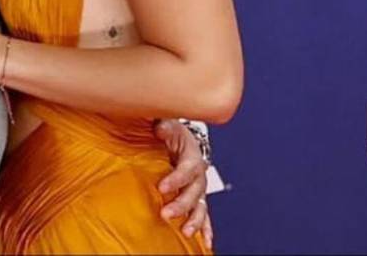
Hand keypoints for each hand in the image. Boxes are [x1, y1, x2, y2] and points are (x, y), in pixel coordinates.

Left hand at [154, 119, 211, 245]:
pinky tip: (206, 242)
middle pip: (194, 191)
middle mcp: (198, 174)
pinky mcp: (196, 198)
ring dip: (194, 220)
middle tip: (166, 213)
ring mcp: (198, 188)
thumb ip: (164, 126)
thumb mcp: (167, 124)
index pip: (187, 168)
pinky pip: (203, 214)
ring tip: (186, 232)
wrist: (179, 139)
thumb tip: (160, 127)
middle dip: (182, 204)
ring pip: (200, 206)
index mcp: (192, 155)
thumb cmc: (171, 133)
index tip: (162, 188)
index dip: (176, 179)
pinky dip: (206, 228)